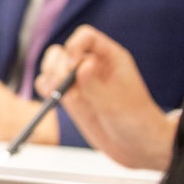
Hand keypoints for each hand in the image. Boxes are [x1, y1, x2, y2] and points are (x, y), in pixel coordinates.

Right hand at [36, 26, 176, 169]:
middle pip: (64, 50)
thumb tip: (82, 64)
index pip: (85, 36)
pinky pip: (49, 84)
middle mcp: (93, 66)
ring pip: (52, 65)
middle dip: (58, 66)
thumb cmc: (137, 123)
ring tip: (59, 95)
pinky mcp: (71, 98)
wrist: (138, 147)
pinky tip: (53, 98)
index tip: (72, 68)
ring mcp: (80, 82)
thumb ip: (95, 85)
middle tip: (64, 87)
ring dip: (49, 76)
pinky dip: (45, 88)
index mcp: (111, 58)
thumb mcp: (116, 104)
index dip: (74, 47)